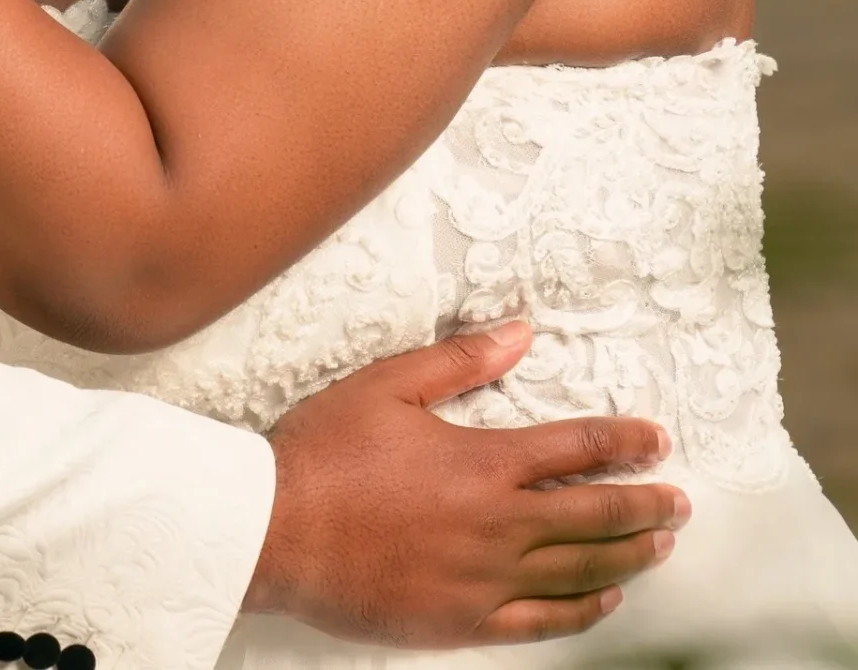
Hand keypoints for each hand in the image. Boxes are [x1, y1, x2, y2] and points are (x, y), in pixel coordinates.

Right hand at [245, 322, 687, 645]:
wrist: (276, 529)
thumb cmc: (324, 454)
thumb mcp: (386, 386)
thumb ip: (459, 360)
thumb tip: (519, 332)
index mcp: (482, 462)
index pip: (576, 448)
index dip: (623, 441)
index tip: (656, 440)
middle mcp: (498, 524)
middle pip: (595, 515)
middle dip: (645, 505)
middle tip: (677, 502)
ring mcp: (487, 579)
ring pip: (581, 570)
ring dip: (627, 556)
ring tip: (657, 546)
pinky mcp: (465, 621)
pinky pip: (543, 621)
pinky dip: (582, 610)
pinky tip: (601, 600)